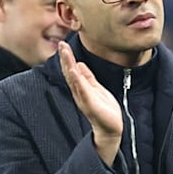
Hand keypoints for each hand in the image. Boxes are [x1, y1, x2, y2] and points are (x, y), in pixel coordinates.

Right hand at [58, 41, 121, 164]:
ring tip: (65, 52)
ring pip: (74, 79)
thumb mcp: (96, 89)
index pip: (72, 70)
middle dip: (65, 58)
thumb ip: (88, 77)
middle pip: (70, 73)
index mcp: (81, 88)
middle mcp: (79, 93)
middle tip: (61, 44)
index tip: (63, 45)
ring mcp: (84, 98)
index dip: (67, 58)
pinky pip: (82, 89)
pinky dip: (77, 79)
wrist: (111, 129)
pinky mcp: (90, 104)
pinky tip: (74, 69)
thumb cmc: (104, 110)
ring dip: (69, 65)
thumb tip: (79, 64)